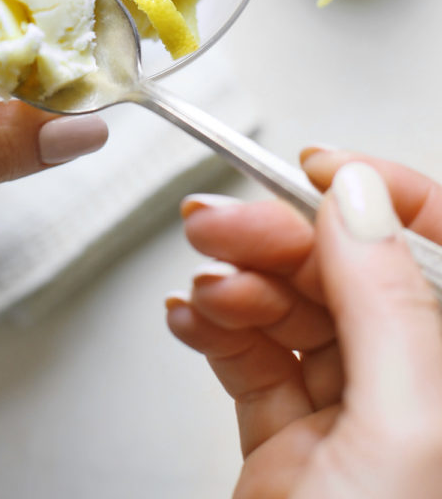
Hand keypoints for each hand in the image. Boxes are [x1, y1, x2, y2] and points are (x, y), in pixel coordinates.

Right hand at [166, 150, 441, 498]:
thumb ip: (384, 304)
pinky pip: (252, 357)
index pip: (435, 243)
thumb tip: (358, 195)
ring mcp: (349, 413)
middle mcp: (410, 382)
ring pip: (292, 307)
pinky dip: (214, 329)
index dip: (381, 193)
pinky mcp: (290, 440)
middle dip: (275, 238)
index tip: (317, 168)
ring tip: (203, 286)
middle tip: (217, 225)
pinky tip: (191, 319)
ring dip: (236, 281)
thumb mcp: (402, 431)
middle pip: (346, 269)